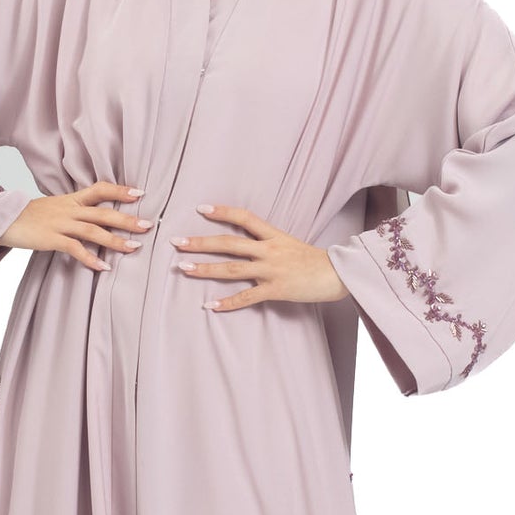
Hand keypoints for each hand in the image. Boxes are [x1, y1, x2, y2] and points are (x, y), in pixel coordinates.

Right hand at [0, 180, 152, 269]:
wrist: (4, 218)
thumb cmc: (30, 216)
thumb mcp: (55, 207)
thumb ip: (75, 210)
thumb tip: (95, 216)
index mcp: (71, 200)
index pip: (100, 190)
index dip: (120, 191)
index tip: (140, 194)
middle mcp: (69, 209)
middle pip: (103, 212)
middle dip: (127, 219)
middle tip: (148, 225)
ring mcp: (60, 224)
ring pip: (93, 231)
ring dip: (115, 240)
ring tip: (134, 248)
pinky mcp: (51, 239)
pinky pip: (75, 249)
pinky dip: (90, 258)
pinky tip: (104, 268)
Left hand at [170, 205, 348, 310]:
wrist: (337, 275)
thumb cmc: (314, 261)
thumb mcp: (291, 243)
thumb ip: (268, 242)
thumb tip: (247, 242)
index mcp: (274, 236)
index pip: (244, 218)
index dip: (222, 212)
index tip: (201, 208)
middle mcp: (269, 250)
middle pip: (229, 243)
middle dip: (201, 242)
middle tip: (177, 242)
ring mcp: (271, 270)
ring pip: (232, 268)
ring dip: (206, 268)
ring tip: (184, 268)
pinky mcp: (275, 289)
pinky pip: (247, 297)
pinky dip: (228, 303)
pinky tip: (210, 306)